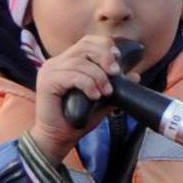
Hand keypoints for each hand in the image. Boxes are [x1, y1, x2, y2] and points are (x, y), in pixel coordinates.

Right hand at [28, 35, 127, 156]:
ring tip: (106, 92)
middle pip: (84, 46)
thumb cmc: (77, 120)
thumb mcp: (102, 100)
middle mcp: (56, 63)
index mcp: (67, 62)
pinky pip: (72, 75)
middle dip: (104, 57)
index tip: (118, 60)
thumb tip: (135, 76)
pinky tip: (95, 95)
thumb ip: (116, 86)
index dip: (105, 46)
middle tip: (116, 73)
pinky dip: (87, 84)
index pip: (87, 42)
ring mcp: (49, 71)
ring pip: (80, 62)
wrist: (58, 140)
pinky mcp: (46, 82)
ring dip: (98, 76)